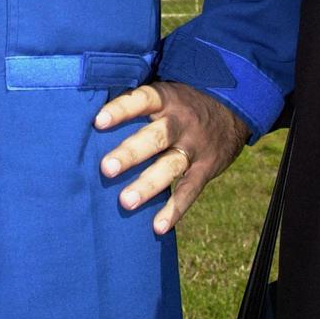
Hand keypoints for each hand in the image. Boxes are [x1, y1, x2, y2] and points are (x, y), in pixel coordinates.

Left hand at [94, 80, 249, 234]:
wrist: (231, 109)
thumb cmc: (180, 102)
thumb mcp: (164, 91)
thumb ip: (136, 101)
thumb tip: (88, 105)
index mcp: (165, 99)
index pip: (141, 100)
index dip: (121, 109)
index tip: (98, 122)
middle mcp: (180, 122)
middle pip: (154, 137)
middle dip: (130, 153)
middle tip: (105, 169)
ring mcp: (194, 147)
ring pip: (170, 166)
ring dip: (148, 185)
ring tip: (126, 202)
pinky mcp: (205, 169)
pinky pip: (189, 191)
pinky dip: (174, 210)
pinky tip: (157, 227)